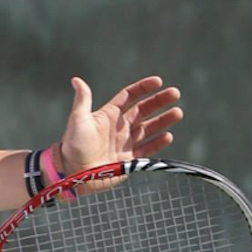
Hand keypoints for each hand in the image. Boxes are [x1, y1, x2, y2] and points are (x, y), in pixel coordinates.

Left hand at [58, 76, 182, 173]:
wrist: (74, 172)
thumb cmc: (74, 144)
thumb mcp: (78, 119)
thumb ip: (83, 100)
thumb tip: (76, 80)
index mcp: (109, 115)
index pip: (129, 96)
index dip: (143, 88)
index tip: (158, 81)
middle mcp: (119, 127)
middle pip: (143, 110)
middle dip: (159, 101)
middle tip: (175, 93)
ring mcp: (125, 143)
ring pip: (149, 129)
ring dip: (163, 121)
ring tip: (178, 112)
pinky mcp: (129, 160)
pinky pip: (147, 149)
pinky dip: (158, 143)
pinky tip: (168, 136)